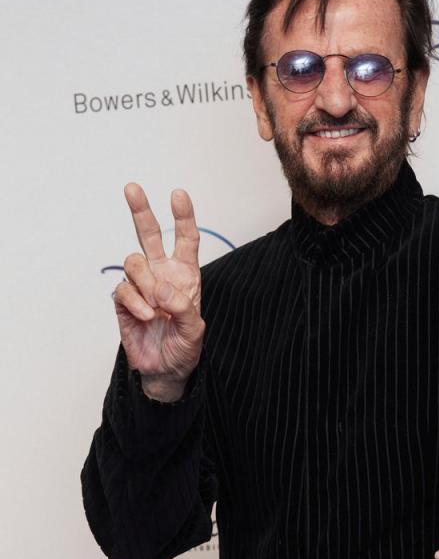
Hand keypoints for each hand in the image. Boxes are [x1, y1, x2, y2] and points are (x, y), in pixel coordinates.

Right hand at [112, 184, 204, 401]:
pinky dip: (135, 303)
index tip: (178, 194)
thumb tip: (162, 288)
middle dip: (141, 210)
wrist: (165, 370)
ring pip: (133, 262)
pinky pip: (123, 290)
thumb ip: (184, 308)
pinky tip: (146, 317)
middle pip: (148, 235)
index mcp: (185, 275)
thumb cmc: (184, 347)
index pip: (185, 239)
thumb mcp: (196, 330)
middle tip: (132, 188)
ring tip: (156, 309)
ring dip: (145, 283)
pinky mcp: (123, 301)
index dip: (183, 216)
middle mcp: (162, 274)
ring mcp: (141, 286)